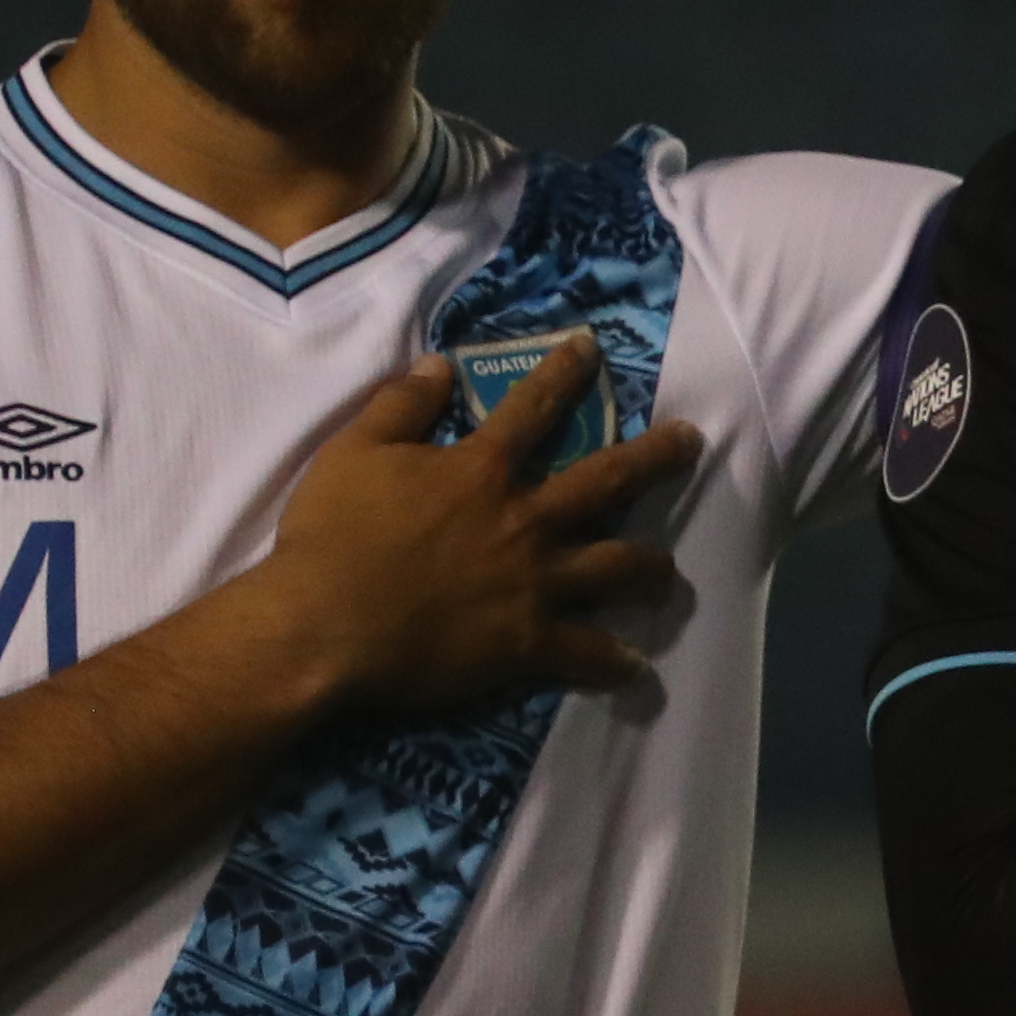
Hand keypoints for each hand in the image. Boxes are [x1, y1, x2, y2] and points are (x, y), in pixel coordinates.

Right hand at [243, 335, 702, 713]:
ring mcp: (534, 583)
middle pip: (608, 480)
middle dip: (656, 457)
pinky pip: (586, 655)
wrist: (322, 625)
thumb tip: (438, 364)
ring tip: (669, 572)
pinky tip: (633, 667)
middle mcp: (524, 520)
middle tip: (693, 442)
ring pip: (618, 568)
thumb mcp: (353, 452)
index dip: (563, 372)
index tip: (592, 348)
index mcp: (482, 470)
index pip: (533, 407)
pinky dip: (613, 663)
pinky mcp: (528, 642)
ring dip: (651, 568)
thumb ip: (400, 406)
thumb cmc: (331, 536)